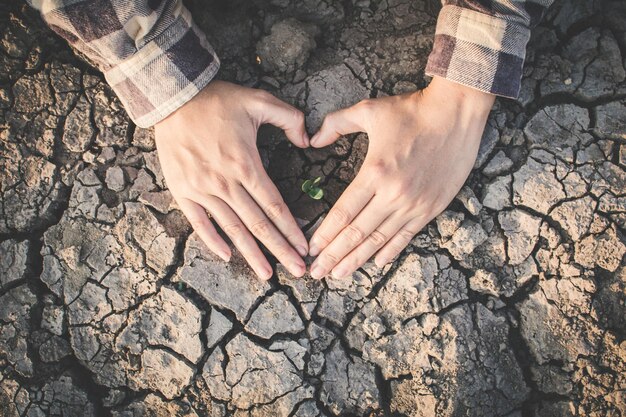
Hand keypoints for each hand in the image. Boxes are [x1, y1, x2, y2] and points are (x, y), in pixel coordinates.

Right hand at [154, 81, 309, 279]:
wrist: (174, 97)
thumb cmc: (217, 100)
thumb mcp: (260, 100)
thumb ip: (290, 118)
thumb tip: (308, 141)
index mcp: (246, 165)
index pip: (275, 206)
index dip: (291, 230)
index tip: (305, 248)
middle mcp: (225, 183)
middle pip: (258, 225)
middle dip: (280, 250)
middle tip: (298, 271)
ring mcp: (202, 190)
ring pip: (232, 229)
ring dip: (252, 254)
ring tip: (267, 275)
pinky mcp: (182, 191)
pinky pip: (199, 223)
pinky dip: (213, 241)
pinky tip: (228, 256)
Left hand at [307, 76, 494, 278]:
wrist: (456, 113)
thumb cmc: (411, 111)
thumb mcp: (368, 110)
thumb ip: (335, 124)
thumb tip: (312, 139)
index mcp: (374, 172)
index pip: (343, 213)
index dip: (325, 234)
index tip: (311, 248)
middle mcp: (393, 194)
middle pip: (357, 233)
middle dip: (334, 255)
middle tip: (317, 272)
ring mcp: (414, 204)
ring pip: (380, 240)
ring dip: (357, 260)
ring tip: (339, 275)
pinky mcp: (431, 208)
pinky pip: (407, 236)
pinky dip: (390, 251)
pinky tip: (376, 263)